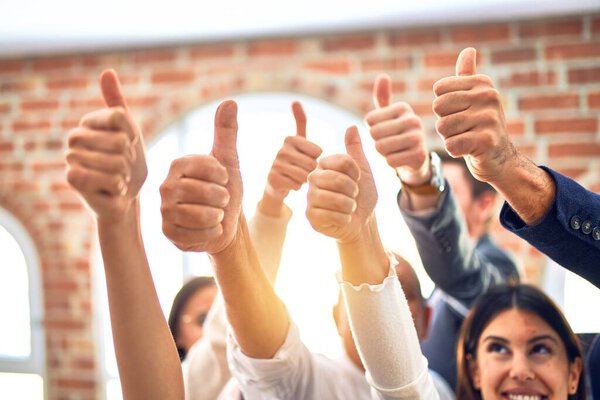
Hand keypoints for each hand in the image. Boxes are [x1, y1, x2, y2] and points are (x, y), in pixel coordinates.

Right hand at [65, 69, 146, 221]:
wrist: (124, 196)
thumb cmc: (128, 163)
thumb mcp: (129, 131)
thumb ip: (117, 103)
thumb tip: (106, 71)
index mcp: (89, 121)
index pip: (120, 117)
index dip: (133, 136)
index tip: (129, 146)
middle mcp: (75, 137)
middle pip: (120, 142)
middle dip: (129, 158)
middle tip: (122, 167)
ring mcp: (71, 158)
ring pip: (116, 162)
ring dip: (124, 174)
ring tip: (117, 178)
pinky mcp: (72, 179)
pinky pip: (109, 179)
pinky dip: (118, 187)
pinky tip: (111, 189)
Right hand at [160, 100, 241, 253]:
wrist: (224, 222)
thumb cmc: (225, 188)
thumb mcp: (229, 159)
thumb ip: (226, 132)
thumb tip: (230, 101)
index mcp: (178, 165)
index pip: (207, 167)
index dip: (223, 176)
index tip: (223, 179)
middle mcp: (165, 186)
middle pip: (205, 193)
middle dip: (222, 198)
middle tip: (220, 199)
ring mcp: (165, 211)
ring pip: (202, 215)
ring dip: (218, 216)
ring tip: (215, 213)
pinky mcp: (168, 233)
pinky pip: (198, 235)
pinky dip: (212, 233)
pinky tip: (209, 229)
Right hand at [263, 101, 321, 201]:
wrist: (276, 182)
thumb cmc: (293, 159)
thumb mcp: (299, 140)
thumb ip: (300, 121)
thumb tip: (295, 100)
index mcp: (290, 139)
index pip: (318, 152)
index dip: (316, 158)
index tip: (306, 158)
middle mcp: (281, 150)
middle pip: (312, 164)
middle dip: (311, 171)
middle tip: (301, 170)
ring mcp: (276, 165)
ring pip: (305, 176)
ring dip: (304, 180)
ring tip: (296, 177)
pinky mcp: (273, 179)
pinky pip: (296, 185)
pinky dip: (296, 187)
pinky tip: (289, 184)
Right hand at [306, 126, 376, 242]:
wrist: (363, 221)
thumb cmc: (362, 195)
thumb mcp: (363, 170)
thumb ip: (355, 150)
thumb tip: (351, 126)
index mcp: (323, 165)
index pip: (342, 161)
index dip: (356, 173)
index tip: (357, 180)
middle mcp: (312, 179)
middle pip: (338, 179)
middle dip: (353, 190)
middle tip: (353, 196)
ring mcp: (310, 198)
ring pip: (334, 198)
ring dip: (350, 205)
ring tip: (349, 207)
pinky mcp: (310, 216)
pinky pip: (331, 215)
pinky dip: (344, 218)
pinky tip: (343, 219)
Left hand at [364, 74, 428, 184]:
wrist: (416, 158)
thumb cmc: (396, 134)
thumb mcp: (388, 115)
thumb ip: (382, 98)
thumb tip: (383, 76)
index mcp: (402, 107)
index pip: (369, 120)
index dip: (371, 129)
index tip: (384, 131)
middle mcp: (413, 119)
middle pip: (374, 134)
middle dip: (376, 142)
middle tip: (388, 143)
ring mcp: (418, 137)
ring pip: (380, 147)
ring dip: (383, 153)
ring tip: (394, 150)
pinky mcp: (419, 155)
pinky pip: (390, 161)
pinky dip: (390, 162)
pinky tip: (400, 159)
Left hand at [432, 47, 516, 183]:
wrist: (499, 157)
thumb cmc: (480, 126)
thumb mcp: (475, 97)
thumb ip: (467, 75)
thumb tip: (468, 50)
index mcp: (482, 83)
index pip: (439, 90)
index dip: (443, 106)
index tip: (462, 112)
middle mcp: (489, 96)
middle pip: (438, 107)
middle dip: (444, 122)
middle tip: (463, 128)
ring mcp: (490, 118)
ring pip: (442, 127)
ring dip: (449, 137)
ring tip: (467, 137)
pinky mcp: (487, 140)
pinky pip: (451, 145)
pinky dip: (455, 150)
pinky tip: (469, 150)